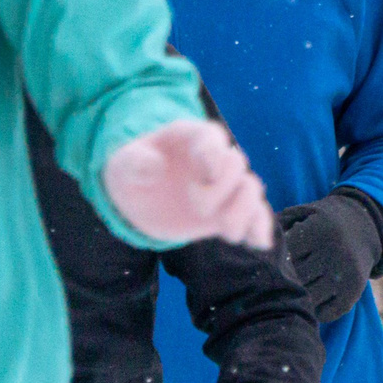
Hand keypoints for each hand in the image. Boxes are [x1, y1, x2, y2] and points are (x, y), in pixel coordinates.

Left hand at [103, 119, 273, 249]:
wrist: (139, 198)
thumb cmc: (132, 173)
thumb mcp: (123, 165)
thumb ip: (135, 162)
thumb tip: (154, 165)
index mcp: (190, 138)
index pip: (212, 138)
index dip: (214, 155)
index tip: (207, 176)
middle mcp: (214, 159)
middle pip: (236, 164)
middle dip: (222, 189)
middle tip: (198, 209)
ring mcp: (225, 186)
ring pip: (251, 189)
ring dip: (245, 211)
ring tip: (229, 234)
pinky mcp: (229, 210)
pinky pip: (255, 215)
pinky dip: (259, 227)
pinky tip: (258, 244)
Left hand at [278, 189, 382, 322]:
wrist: (366, 226)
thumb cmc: (322, 221)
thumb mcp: (303, 213)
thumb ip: (277, 224)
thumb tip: (251, 242)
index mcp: (320, 230)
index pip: (285, 255)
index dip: (274, 260)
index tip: (269, 261)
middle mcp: (336, 252)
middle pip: (296, 277)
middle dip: (283, 280)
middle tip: (274, 281)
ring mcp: (347, 274)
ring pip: (309, 297)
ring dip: (296, 297)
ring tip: (288, 292)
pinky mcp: (354, 292)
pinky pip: (326, 313)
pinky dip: (313, 311)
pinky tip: (307, 300)